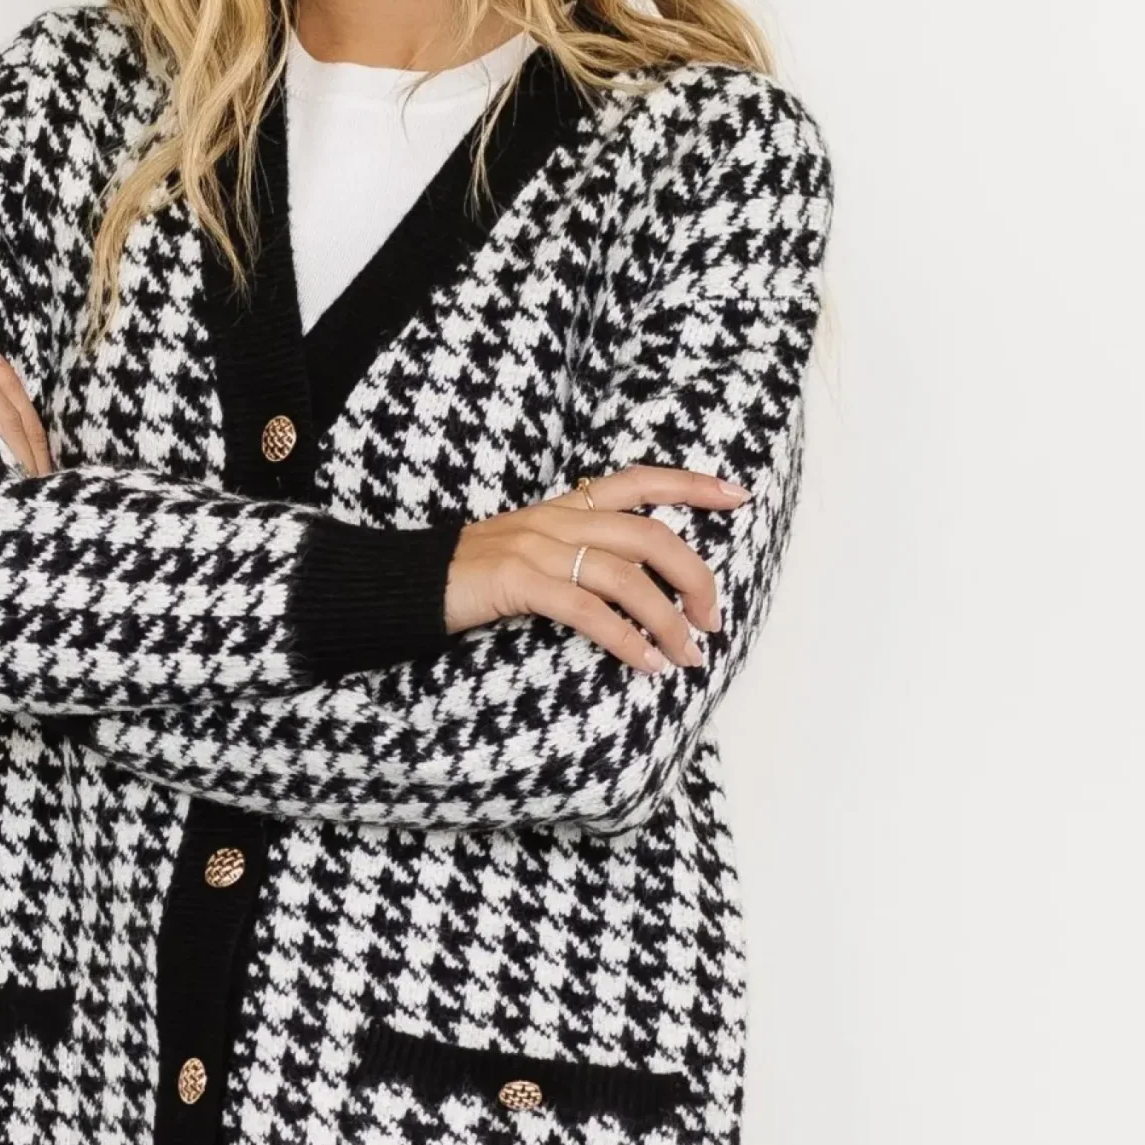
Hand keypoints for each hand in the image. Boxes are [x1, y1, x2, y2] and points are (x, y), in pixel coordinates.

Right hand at [445, 467, 749, 673]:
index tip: (738, 495)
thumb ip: (577, 555)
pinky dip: (626, 640)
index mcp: (564, 506)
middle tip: (714, 617)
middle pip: (650, 535)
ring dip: (668, 621)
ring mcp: (538, 548)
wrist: (406, 584)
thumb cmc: (472, 577)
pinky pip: (589, 611)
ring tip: (688, 656)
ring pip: (627, 577)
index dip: (692, 485)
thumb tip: (637, 587)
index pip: (640, 480)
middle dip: (695, 576)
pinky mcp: (520, 582)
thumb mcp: (530, 551)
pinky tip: (645, 663)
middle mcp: (558, 519)